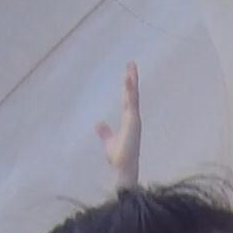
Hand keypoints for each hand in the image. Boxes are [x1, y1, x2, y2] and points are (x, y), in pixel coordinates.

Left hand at [94, 60, 141, 190]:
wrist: (123, 168)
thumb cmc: (118, 157)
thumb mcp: (109, 141)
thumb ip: (105, 132)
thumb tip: (98, 124)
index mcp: (128, 121)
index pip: (128, 99)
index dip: (128, 87)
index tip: (128, 74)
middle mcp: (133, 118)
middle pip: (132, 94)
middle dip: (132, 79)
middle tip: (131, 63)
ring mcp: (134, 119)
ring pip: (133, 96)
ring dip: (132, 81)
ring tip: (130, 67)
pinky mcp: (133, 121)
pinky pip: (131, 103)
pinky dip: (130, 91)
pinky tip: (128, 80)